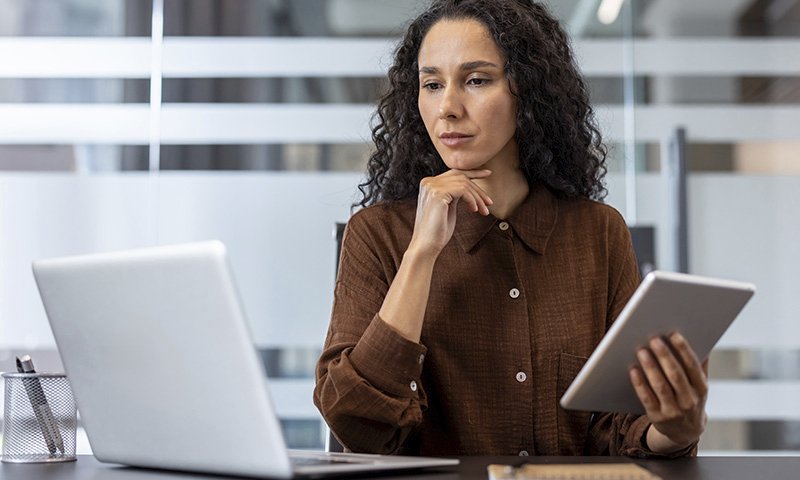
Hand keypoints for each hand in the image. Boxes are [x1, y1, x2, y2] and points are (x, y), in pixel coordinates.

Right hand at [407, 169, 492, 258]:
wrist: (426, 246)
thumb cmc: (438, 231)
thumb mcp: (448, 207)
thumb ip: (453, 194)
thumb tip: (468, 187)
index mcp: (429, 184)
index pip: (455, 172)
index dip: (473, 172)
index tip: (487, 174)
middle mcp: (428, 182)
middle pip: (461, 177)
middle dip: (478, 189)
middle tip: (489, 202)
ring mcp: (432, 187)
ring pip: (464, 184)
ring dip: (478, 198)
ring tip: (484, 211)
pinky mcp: (438, 194)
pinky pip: (463, 190)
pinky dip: (472, 199)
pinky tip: (474, 210)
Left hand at [628, 332, 707, 453]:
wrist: (685, 432)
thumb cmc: (690, 399)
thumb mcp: (699, 386)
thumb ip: (699, 366)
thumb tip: (700, 338)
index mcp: (701, 389)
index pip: (693, 367)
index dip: (684, 350)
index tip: (674, 334)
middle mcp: (690, 401)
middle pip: (676, 375)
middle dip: (665, 356)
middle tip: (653, 339)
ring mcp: (674, 411)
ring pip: (661, 386)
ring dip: (650, 367)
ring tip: (641, 350)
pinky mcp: (658, 418)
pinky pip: (647, 398)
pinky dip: (640, 384)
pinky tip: (632, 370)